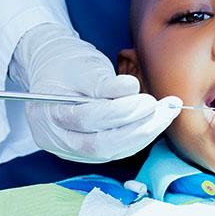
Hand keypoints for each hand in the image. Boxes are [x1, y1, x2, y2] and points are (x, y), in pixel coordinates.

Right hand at [9, 23, 181, 161]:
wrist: (52, 69)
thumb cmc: (65, 63)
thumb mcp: (81, 65)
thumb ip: (103, 81)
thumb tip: (130, 88)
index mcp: (47, 115)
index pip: (86, 120)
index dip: (121, 112)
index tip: (148, 101)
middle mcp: (57, 139)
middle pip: (100, 145)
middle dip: (138, 129)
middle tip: (165, 110)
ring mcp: (72, 149)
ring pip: (112, 151)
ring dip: (145, 134)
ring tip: (167, 114)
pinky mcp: (89, 150)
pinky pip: (118, 150)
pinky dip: (140, 137)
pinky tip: (158, 121)